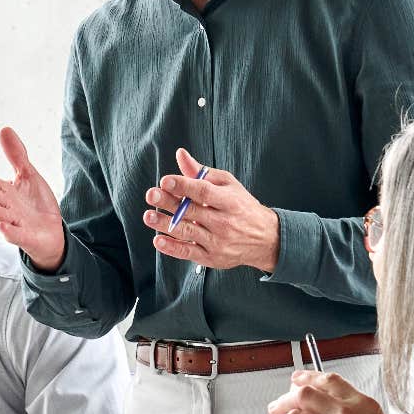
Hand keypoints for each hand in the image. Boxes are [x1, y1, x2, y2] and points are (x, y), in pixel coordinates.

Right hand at [0, 127, 65, 270]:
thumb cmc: (34, 203)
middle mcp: (6, 207)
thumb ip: (16, 155)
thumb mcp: (28, 175)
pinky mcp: (25, 237)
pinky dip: (9, 232)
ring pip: (2, 217)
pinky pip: (16, 235)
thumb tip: (4, 129)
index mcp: (5, 191)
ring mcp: (15, 223)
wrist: (51, 231)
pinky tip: (3, 227)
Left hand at [143, 148, 279, 271]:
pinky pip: (189, 252)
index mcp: (230, 201)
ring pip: (188, 232)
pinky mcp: (212, 258)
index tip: (165, 181)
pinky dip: (172, 248)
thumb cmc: (242, 207)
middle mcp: (224, 222)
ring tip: (148, 216)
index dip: (183, 185)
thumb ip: (201, 173)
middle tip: (151, 195)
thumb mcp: (228, 185)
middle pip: (192, 211)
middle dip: (169, 203)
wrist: (265, 239)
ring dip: (165, 224)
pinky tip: (158, 240)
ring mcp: (218, 242)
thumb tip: (180, 154)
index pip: (204, 192)